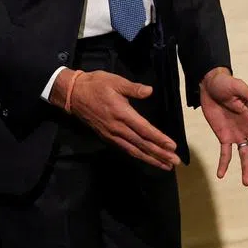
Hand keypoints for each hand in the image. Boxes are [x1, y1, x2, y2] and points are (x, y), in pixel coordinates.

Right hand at [58, 69, 180, 170]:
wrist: (72, 94)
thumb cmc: (95, 85)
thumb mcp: (114, 81)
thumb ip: (133, 88)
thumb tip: (150, 91)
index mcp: (121, 113)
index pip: (144, 129)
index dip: (159, 139)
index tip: (172, 147)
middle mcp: (117, 127)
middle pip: (142, 144)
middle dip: (159, 154)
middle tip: (174, 162)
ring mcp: (111, 134)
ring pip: (134, 150)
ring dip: (150, 159)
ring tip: (165, 166)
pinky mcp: (106, 136)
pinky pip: (124, 149)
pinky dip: (137, 155)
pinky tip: (145, 158)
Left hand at [199, 67, 247, 185]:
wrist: (208, 84)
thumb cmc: (224, 83)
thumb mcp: (236, 86)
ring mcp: (236, 133)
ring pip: (245, 154)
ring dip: (246, 168)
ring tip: (246, 183)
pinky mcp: (224, 136)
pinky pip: (225, 153)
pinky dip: (224, 164)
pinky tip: (221, 175)